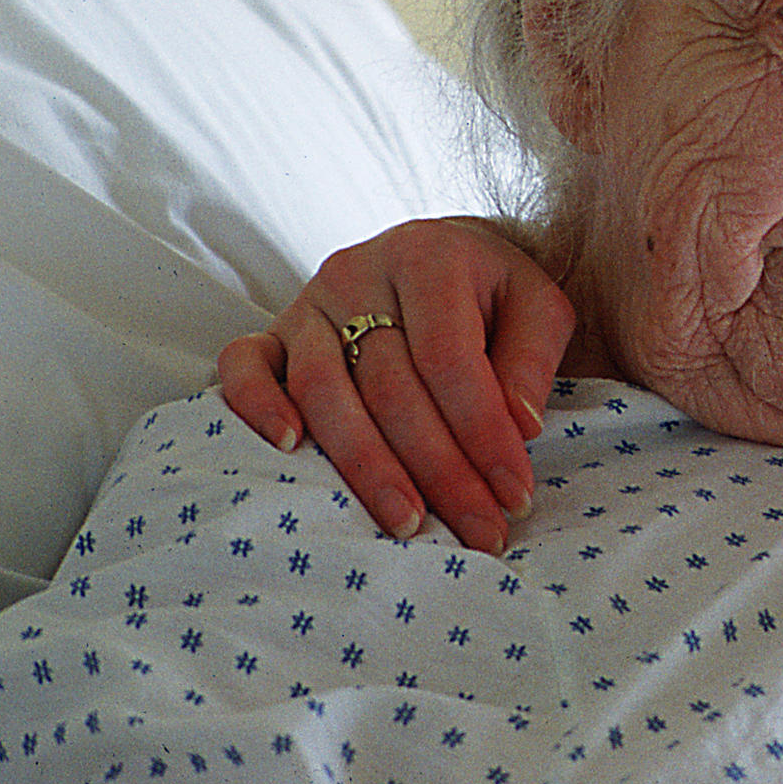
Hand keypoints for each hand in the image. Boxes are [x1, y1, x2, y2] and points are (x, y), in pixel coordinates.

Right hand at [217, 216, 573, 554]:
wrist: (442, 255)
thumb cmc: (494, 293)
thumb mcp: (538, 307)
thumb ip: (532, 360)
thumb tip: (520, 427)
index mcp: (429, 257)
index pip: (450, 360)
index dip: (482, 433)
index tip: (515, 494)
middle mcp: (358, 274)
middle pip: (390, 387)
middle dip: (439, 469)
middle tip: (477, 528)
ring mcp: (308, 304)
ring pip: (322, 390)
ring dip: (365, 465)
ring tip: (406, 521)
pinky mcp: (272, 332)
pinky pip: (244, 366)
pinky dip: (256, 406)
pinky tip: (289, 450)